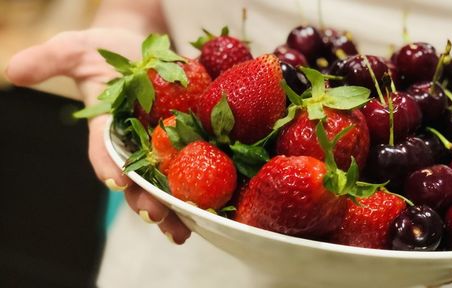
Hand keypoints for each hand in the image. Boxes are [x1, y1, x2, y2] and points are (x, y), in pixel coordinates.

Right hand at [6, 28, 190, 243]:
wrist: (145, 47)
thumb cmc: (107, 52)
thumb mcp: (77, 49)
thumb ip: (50, 59)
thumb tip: (13, 70)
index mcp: (108, 131)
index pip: (105, 153)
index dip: (109, 167)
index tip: (117, 181)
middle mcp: (136, 145)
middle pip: (140, 181)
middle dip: (147, 201)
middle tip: (157, 217)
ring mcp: (166, 144)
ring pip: (170, 182)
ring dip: (177, 207)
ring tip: (185, 229)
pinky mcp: (195, 137)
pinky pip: (203, 161)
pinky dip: (210, 181)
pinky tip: (218, 203)